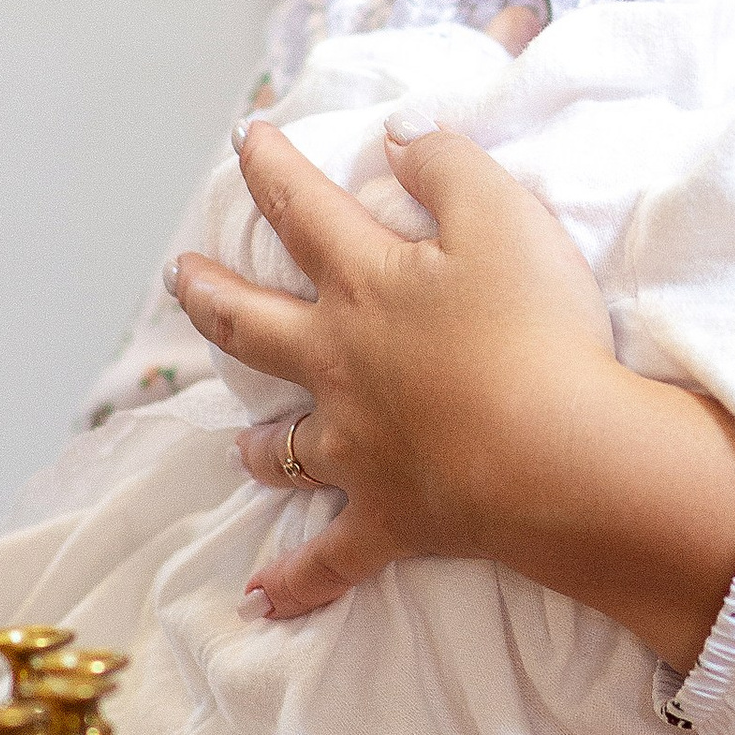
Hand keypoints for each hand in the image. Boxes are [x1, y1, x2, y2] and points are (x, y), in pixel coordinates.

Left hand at [177, 115, 615, 618]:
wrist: (554, 453)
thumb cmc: (534, 328)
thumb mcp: (505, 215)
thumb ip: (448, 165)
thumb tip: (399, 134)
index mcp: (366, 285)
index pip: (304, 212)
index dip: (272, 171)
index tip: (246, 140)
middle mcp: (340, 366)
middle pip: (254, 328)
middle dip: (212, 297)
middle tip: (180, 277)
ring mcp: (357, 450)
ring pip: (284, 446)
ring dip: (258, 443)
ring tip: (239, 442)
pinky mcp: (388, 519)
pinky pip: (329, 561)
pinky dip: (294, 582)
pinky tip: (262, 599)